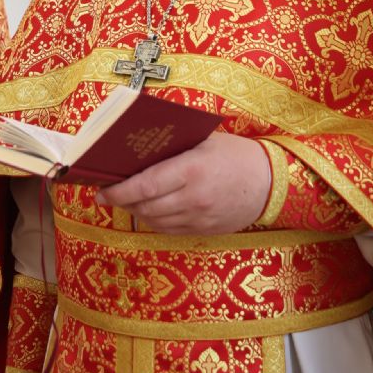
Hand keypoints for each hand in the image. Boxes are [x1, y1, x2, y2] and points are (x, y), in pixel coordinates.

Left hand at [98, 133, 270, 233]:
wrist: (270, 183)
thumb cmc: (236, 154)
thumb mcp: (205, 140)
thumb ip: (174, 146)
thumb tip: (138, 148)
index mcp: (191, 170)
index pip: (144, 186)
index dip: (119, 191)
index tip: (102, 190)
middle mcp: (193, 198)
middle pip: (145, 207)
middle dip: (122, 202)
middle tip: (108, 194)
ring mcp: (199, 219)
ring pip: (154, 222)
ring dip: (136, 213)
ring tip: (126, 201)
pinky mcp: (204, 231)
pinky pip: (170, 230)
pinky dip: (154, 221)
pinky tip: (149, 210)